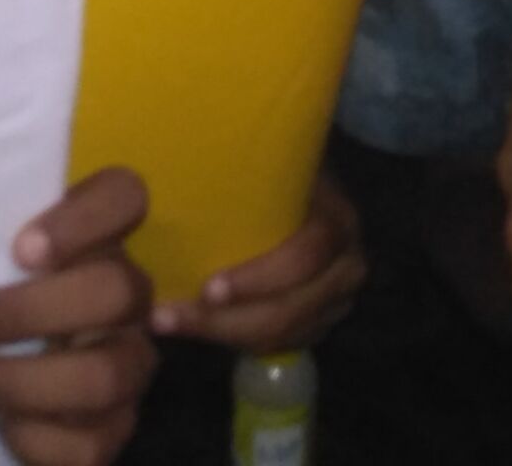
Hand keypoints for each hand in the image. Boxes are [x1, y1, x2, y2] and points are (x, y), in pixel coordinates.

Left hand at [0, 167, 157, 465]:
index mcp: (96, 238)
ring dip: (22, 381)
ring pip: (106, 374)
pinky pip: (89, 442)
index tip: (20, 249)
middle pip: (116, 290)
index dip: (83, 219)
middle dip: (35, 310)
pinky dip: (35, 436)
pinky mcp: (109, 430)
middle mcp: (124, 297)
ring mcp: (126, 365)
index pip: (123, 197)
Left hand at [151, 171, 366, 351]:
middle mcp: (346, 266)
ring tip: (165, 322)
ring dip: (219, 335)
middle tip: (166, 316)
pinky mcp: (320, 322)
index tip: (208, 288)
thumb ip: (239, 177)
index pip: (305, 257)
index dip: (259, 278)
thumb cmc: (277, 175)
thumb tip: (166, 177)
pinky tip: (192, 328)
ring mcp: (336, 301)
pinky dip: (234, 341)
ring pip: (280, 335)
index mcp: (336, 222)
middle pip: (289, 311)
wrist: (310, 194)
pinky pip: (278, 345)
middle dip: (225, 320)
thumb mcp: (272, 166)